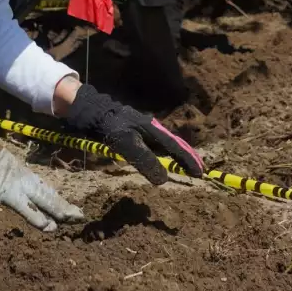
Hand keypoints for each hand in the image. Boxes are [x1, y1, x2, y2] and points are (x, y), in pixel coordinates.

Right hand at [0, 132, 83, 231]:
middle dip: (62, 204)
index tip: (63, 205)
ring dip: (59, 210)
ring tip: (75, 218)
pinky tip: (51, 227)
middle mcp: (19, 173)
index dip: (51, 196)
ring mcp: (14, 182)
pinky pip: (26, 208)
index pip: (38, 185)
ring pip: (43, 198)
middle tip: (79, 214)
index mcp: (14, 168)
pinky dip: (39, 218)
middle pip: (45, 191)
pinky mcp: (5, 193)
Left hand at [65, 84, 204, 183]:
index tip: (201, 173)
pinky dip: (161, 156)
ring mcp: (141, 131)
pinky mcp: (131, 134)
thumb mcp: (126, 143)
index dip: (188, 161)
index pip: (176, 148)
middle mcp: (151, 129)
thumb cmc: (109, 125)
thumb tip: (164, 180)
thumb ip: (145, 160)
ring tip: (183, 168)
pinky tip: (159, 161)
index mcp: (154, 130)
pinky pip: (151, 147)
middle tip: (197, 171)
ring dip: (174, 157)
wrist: (90, 110)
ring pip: (163, 146)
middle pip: (173, 145)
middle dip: (186, 158)